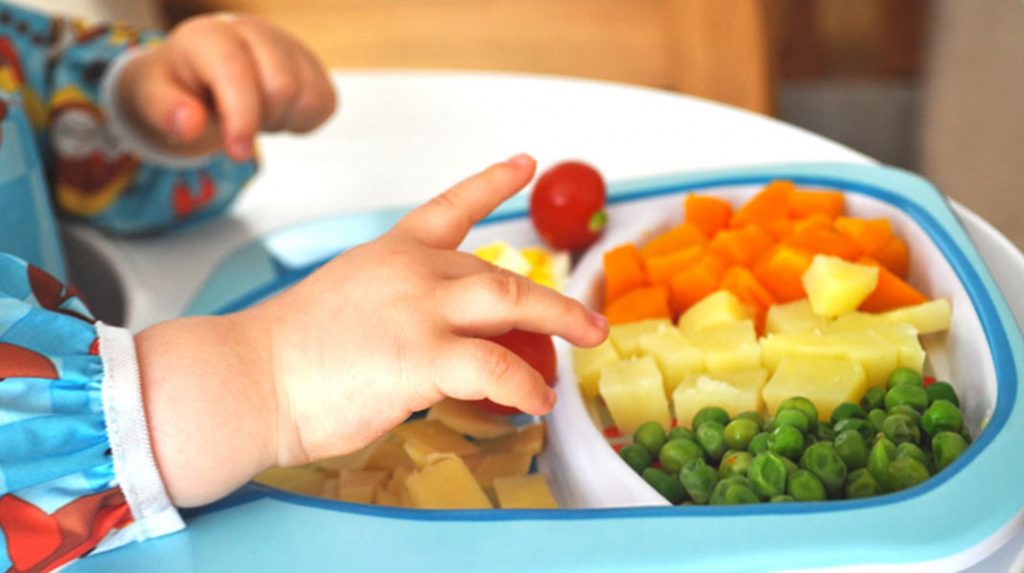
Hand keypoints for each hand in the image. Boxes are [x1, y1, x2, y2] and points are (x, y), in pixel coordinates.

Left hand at [116, 13, 335, 160]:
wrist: (201, 75)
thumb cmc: (178, 86)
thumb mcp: (152, 99)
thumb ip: (165, 112)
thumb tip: (188, 125)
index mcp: (209, 36)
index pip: (237, 72)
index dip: (241, 116)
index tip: (237, 152)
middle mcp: (253, 32)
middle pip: (281, 88)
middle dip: (261, 120)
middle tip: (235, 124)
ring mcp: (288, 45)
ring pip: (308, 97)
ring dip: (281, 120)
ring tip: (254, 115)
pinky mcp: (313, 65)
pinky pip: (325, 104)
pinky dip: (303, 121)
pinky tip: (276, 113)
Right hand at [250, 154, 608, 465]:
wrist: (247, 377)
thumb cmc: (288, 354)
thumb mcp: (349, 304)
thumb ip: (400, 308)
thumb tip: (440, 339)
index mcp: (390, 252)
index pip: (451, 206)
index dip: (493, 183)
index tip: (523, 163)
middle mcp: (412, 270)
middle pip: (500, 272)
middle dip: (551, 297)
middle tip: (585, 319)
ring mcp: (420, 309)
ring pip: (512, 301)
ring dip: (559, 320)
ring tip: (586, 343)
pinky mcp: (423, 355)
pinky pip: (496, 368)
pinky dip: (525, 385)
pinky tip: (536, 400)